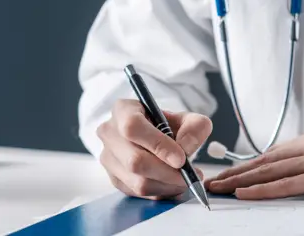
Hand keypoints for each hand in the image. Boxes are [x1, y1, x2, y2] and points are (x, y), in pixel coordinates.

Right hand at [97, 99, 211, 199]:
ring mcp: (108, 158)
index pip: (133, 128)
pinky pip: (138, 193)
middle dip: (167, 172)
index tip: (181, 158)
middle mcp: (109, 133)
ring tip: (185, 179)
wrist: (155, 137)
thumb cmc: (167, 125)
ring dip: (167, 185)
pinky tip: (172, 184)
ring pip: (137, 182)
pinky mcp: (114, 179)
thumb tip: (185, 148)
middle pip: (134, 161)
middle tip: (190, 174)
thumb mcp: (187, 118)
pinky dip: (161, 192)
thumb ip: (194, 127)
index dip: (157, 145)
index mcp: (122, 110)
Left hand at [206, 126, 303, 199]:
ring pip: (270, 170)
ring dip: (240, 181)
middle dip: (236, 171)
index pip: (276, 152)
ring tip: (218, 188)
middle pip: (266, 159)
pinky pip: (288, 184)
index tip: (230, 171)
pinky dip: (262, 190)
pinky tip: (243, 193)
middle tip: (212, 180)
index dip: (250, 163)